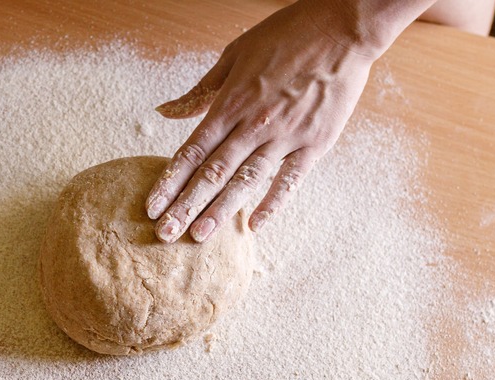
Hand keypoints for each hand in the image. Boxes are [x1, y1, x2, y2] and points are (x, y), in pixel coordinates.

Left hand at [145, 1, 386, 243]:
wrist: (343, 27)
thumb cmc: (285, 35)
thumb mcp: (234, 55)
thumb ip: (200, 92)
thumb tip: (164, 112)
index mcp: (231, 103)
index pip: (192, 151)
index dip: (169, 181)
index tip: (152, 206)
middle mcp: (254, 125)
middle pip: (212, 173)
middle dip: (185, 205)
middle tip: (164, 234)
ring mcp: (285, 136)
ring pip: (246, 181)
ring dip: (220, 210)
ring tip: (199, 236)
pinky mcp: (315, 143)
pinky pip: (290, 180)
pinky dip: (272, 203)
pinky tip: (255, 224)